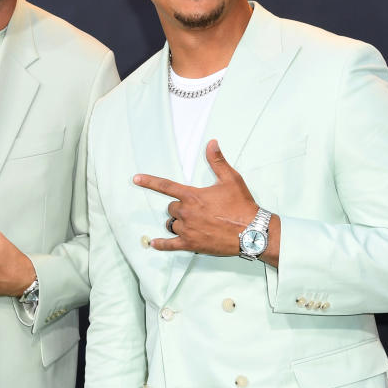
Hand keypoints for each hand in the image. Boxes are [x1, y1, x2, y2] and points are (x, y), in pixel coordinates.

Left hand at [134, 139, 272, 258]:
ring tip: (193, 224)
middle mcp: (186, 212)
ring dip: (178, 223)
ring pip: (171, 224)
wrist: (252, 232)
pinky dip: (161, 245)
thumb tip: (211, 143)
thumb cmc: (242, 205)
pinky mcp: (191, 245)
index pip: (165, 186)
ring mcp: (187, 230)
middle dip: (180, 207)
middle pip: (171, 208)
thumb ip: (217, 161)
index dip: (149, 181)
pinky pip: (170, 245)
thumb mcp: (231, 179)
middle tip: (198, 209)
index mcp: (192, 196)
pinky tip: (154, 244)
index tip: (136, 179)